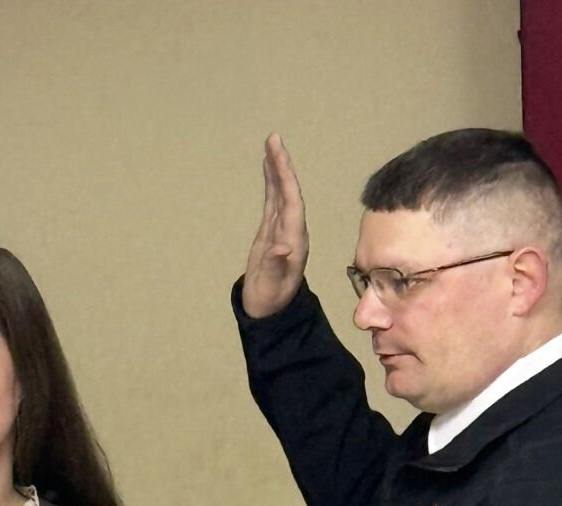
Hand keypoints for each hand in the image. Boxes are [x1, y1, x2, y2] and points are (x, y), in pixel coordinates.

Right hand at [239, 133, 308, 318]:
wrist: (269, 310)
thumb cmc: (271, 298)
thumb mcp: (273, 284)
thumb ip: (277, 265)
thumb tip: (281, 246)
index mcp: (294, 238)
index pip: (292, 200)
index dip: (285, 176)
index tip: (277, 154)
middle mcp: (291, 229)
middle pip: (288, 190)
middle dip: (281, 164)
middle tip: (273, 138)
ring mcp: (282, 228)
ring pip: (281, 192)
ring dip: (276, 169)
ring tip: (271, 145)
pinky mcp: (271, 231)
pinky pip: (273, 201)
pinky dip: (271, 183)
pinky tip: (267, 169)